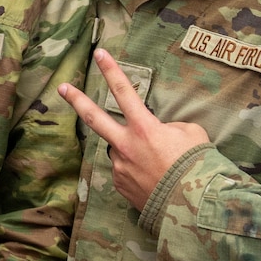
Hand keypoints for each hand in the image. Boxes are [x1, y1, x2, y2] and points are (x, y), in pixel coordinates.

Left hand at [58, 48, 210, 210]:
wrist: (191, 206)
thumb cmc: (197, 167)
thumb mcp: (192, 135)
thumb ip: (171, 127)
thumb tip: (160, 132)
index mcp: (144, 129)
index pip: (125, 92)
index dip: (112, 71)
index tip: (100, 54)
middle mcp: (125, 145)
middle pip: (94, 118)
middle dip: (77, 101)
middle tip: (63, 88)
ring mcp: (119, 166)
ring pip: (121, 150)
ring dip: (134, 152)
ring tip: (158, 165)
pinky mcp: (119, 185)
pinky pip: (127, 170)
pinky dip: (139, 170)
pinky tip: (155, 179)